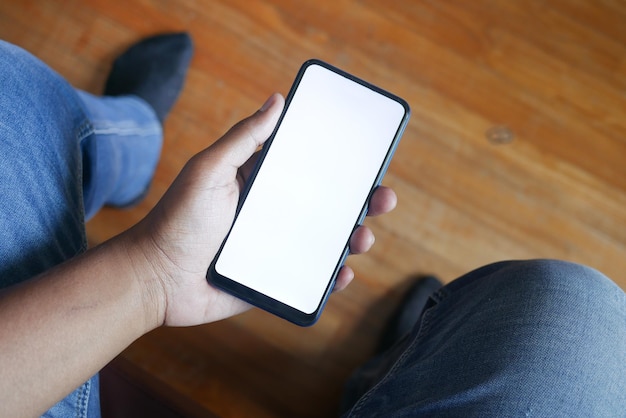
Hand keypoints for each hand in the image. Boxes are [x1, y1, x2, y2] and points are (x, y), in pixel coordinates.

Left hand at [132, 94, 396, 326]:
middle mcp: (274, 214)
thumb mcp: (210, 170)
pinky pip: (310, 278)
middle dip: (361, 202)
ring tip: (363, 238)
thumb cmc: (177, 220)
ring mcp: (275, 248)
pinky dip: (331, 277)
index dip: (341, 165)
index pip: (310, 170)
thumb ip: (244, 138)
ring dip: (353, 238)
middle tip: (383, 198)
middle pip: (328, 206)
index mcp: (262, 184)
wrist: (155, 279)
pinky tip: (342, 273)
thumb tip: (276, 100)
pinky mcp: (272, 279)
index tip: (367, 160)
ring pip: (326, 242)